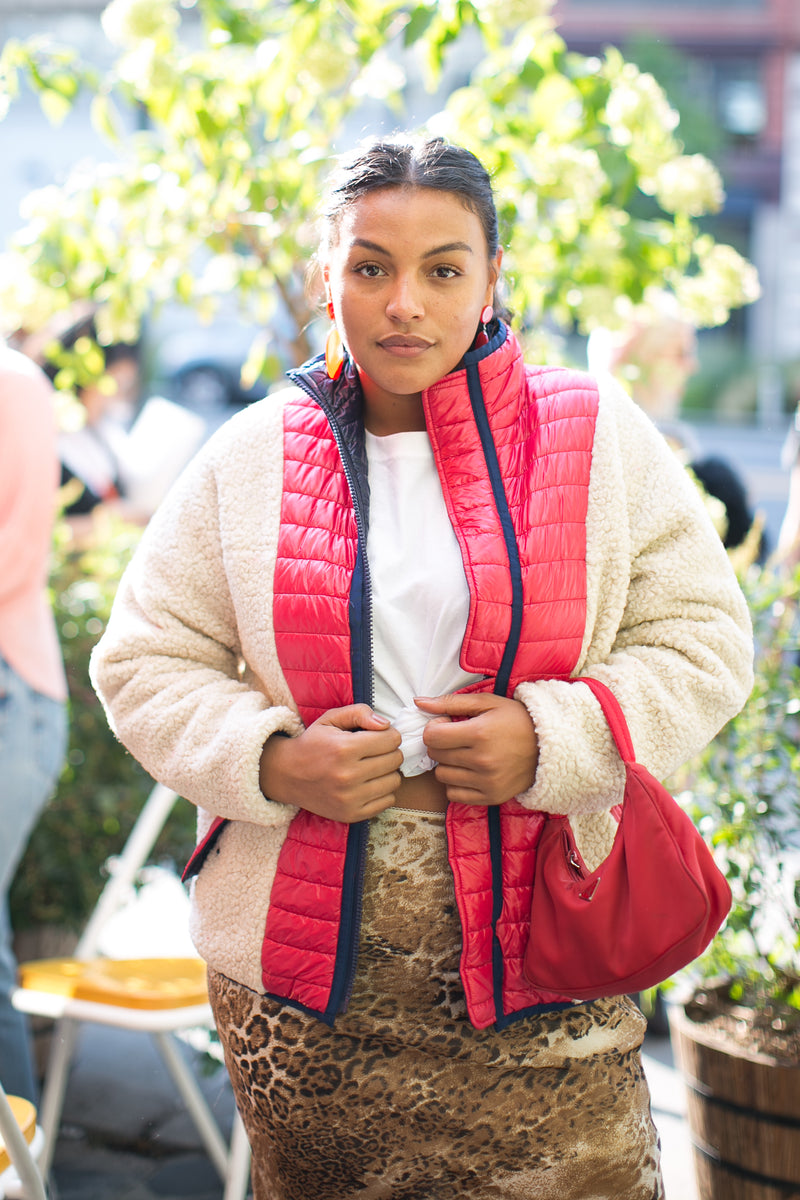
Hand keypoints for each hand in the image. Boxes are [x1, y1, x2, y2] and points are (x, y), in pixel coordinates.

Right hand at [259, 704, 402, 822]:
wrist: (287, 775)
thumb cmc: (313, 743)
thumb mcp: (331, 719)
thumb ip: (359, 713)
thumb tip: (385, 725)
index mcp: (344, 749)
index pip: (391, 739)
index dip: (389, 734)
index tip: (379, 736)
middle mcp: (348, 776)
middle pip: (395, 759)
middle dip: (389, 751)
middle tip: (375, 751)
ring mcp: (350, 798)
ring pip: (394, 781)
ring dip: (387, 772)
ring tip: (372, 767)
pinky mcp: (351, 814)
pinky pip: (387, 801)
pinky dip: (383, 791)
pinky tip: (368, 783)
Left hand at [416, 692, 537, 806]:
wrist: (550, 747)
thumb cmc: (516, 719)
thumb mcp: (487, 702)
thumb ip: (451, 702)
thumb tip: (418, 703)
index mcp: (479, 733)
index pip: (432, 737)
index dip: (434, 728)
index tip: (447, 724)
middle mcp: (482, 760)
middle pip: (436, 755)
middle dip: (441, 744)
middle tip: (457, 738)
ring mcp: (486, 782)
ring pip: (442, 776)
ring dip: (447, 764)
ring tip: (465, 754)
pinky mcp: (491, 796)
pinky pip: (454, 794)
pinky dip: (456, 783)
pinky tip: (469, 771)